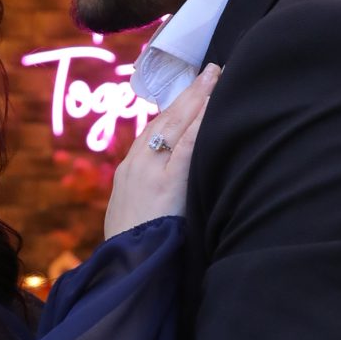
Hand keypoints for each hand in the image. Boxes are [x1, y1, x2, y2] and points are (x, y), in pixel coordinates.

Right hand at [105, 64, 217, 239]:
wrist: (124, 268)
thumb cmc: (135, 250)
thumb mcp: (135, 215)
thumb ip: (152, 195)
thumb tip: (172, 189)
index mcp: (129, 170)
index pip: (154, 130)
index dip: (175, 109)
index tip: (192, 91)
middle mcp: (137, 164)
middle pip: (165, 120)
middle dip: (189, 94)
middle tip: (210, 71)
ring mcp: (149, 171)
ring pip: (175, 126)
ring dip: (197, 99)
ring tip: (216, 78)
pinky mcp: (165, 184)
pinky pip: (186, 148)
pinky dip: (200, 125)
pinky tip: (213, 107)